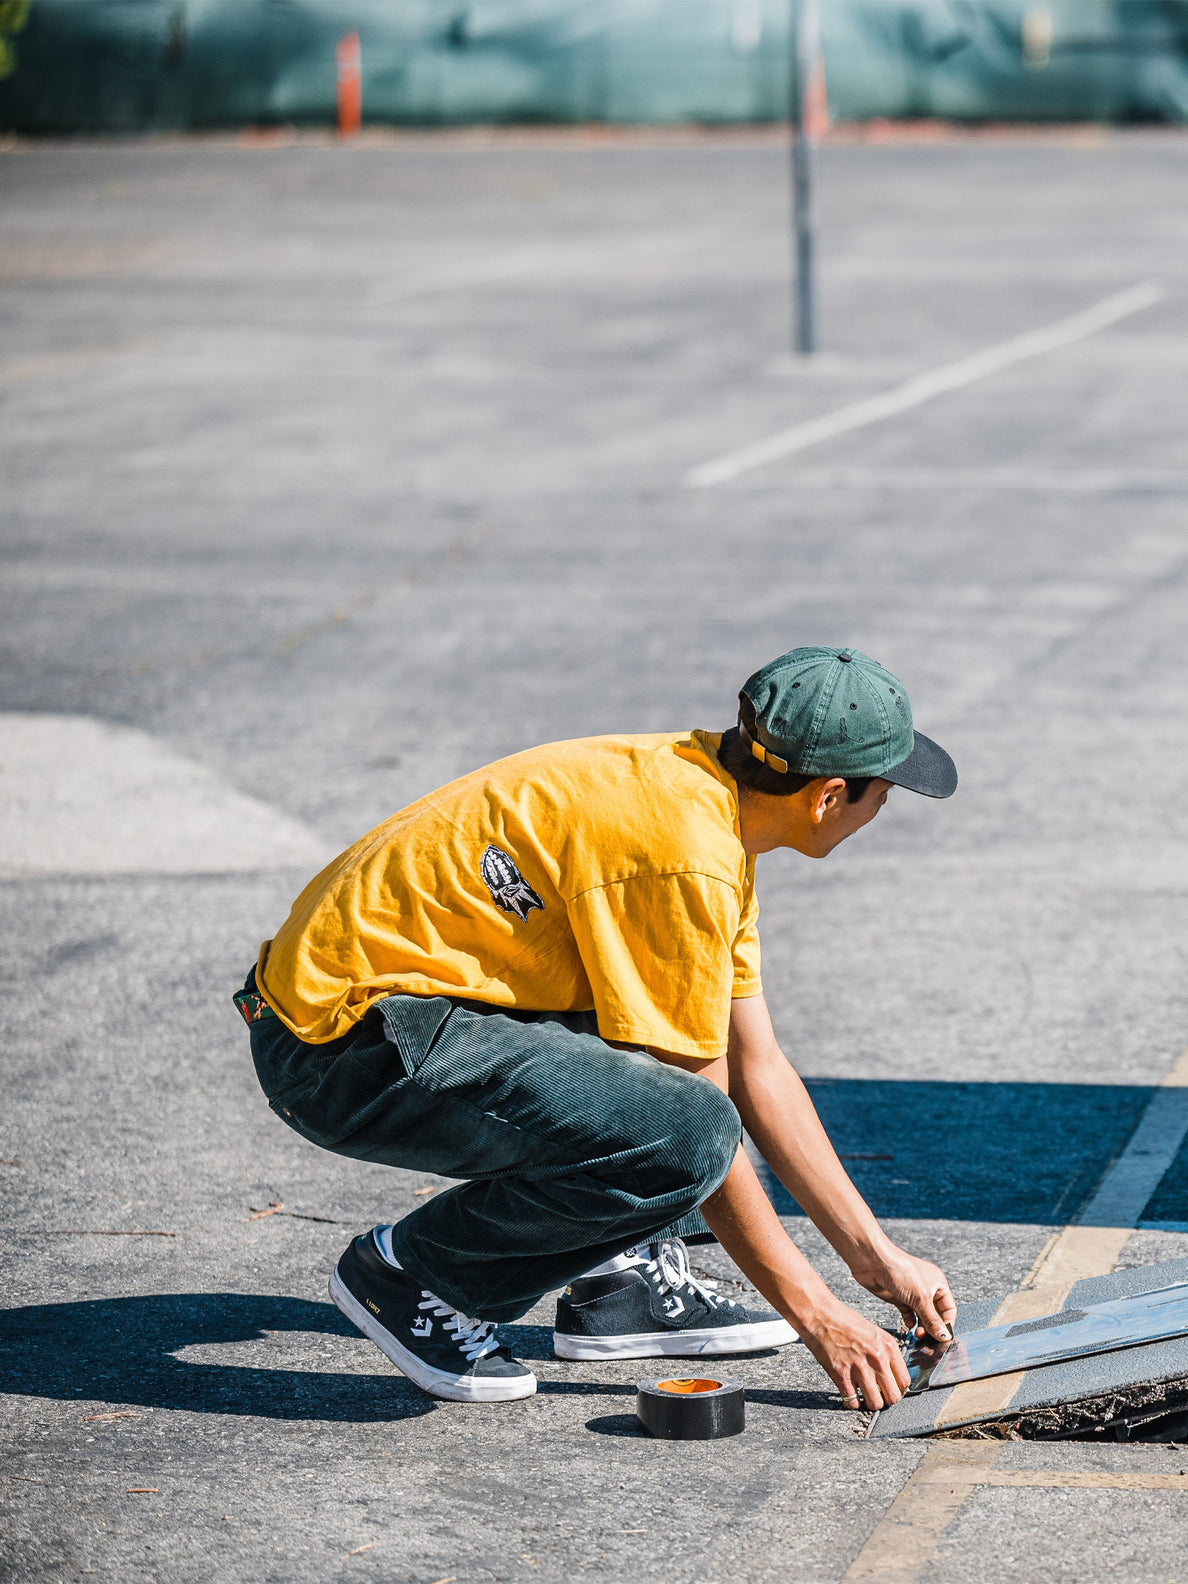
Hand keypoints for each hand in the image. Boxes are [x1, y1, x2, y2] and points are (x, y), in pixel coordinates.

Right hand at [798, 1297, 910, 1411]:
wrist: (821, 1315)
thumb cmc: (845, 1321)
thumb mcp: (875, 1333)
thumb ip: (886, 1353)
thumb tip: (893, 1374)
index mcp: (888, 1346)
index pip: (905, 1381)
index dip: (899, 1389)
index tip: (893, 1389)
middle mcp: (877, 1359)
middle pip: (894, 1397)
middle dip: (887, 1398)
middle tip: (880, 1394)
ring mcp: (859, 1368)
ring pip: (876, 1404)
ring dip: (870, 1402)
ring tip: (865, 1395)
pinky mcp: (841, 1376)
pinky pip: (853, 1402)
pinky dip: (851, 1402)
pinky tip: (850, 1393)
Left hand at [851, 1248, 955, 1342]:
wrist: (873, 1262)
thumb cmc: (899, 1270)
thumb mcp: (920, 1298)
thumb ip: (932, 1319)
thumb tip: (944, 1335)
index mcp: (937, 1283)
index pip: (948, 1308)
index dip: (947, 1323)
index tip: (943, 1337)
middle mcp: (926, 1287)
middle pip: (935, 1313)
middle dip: (933, 1326)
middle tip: (929, 1339)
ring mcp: (912, 1293)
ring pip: (921, 1315)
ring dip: (921, 1326)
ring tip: (918, 1334)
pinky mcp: (899, 1297)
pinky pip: (908, 1313)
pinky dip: (909, 1321)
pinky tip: (909, 1326)